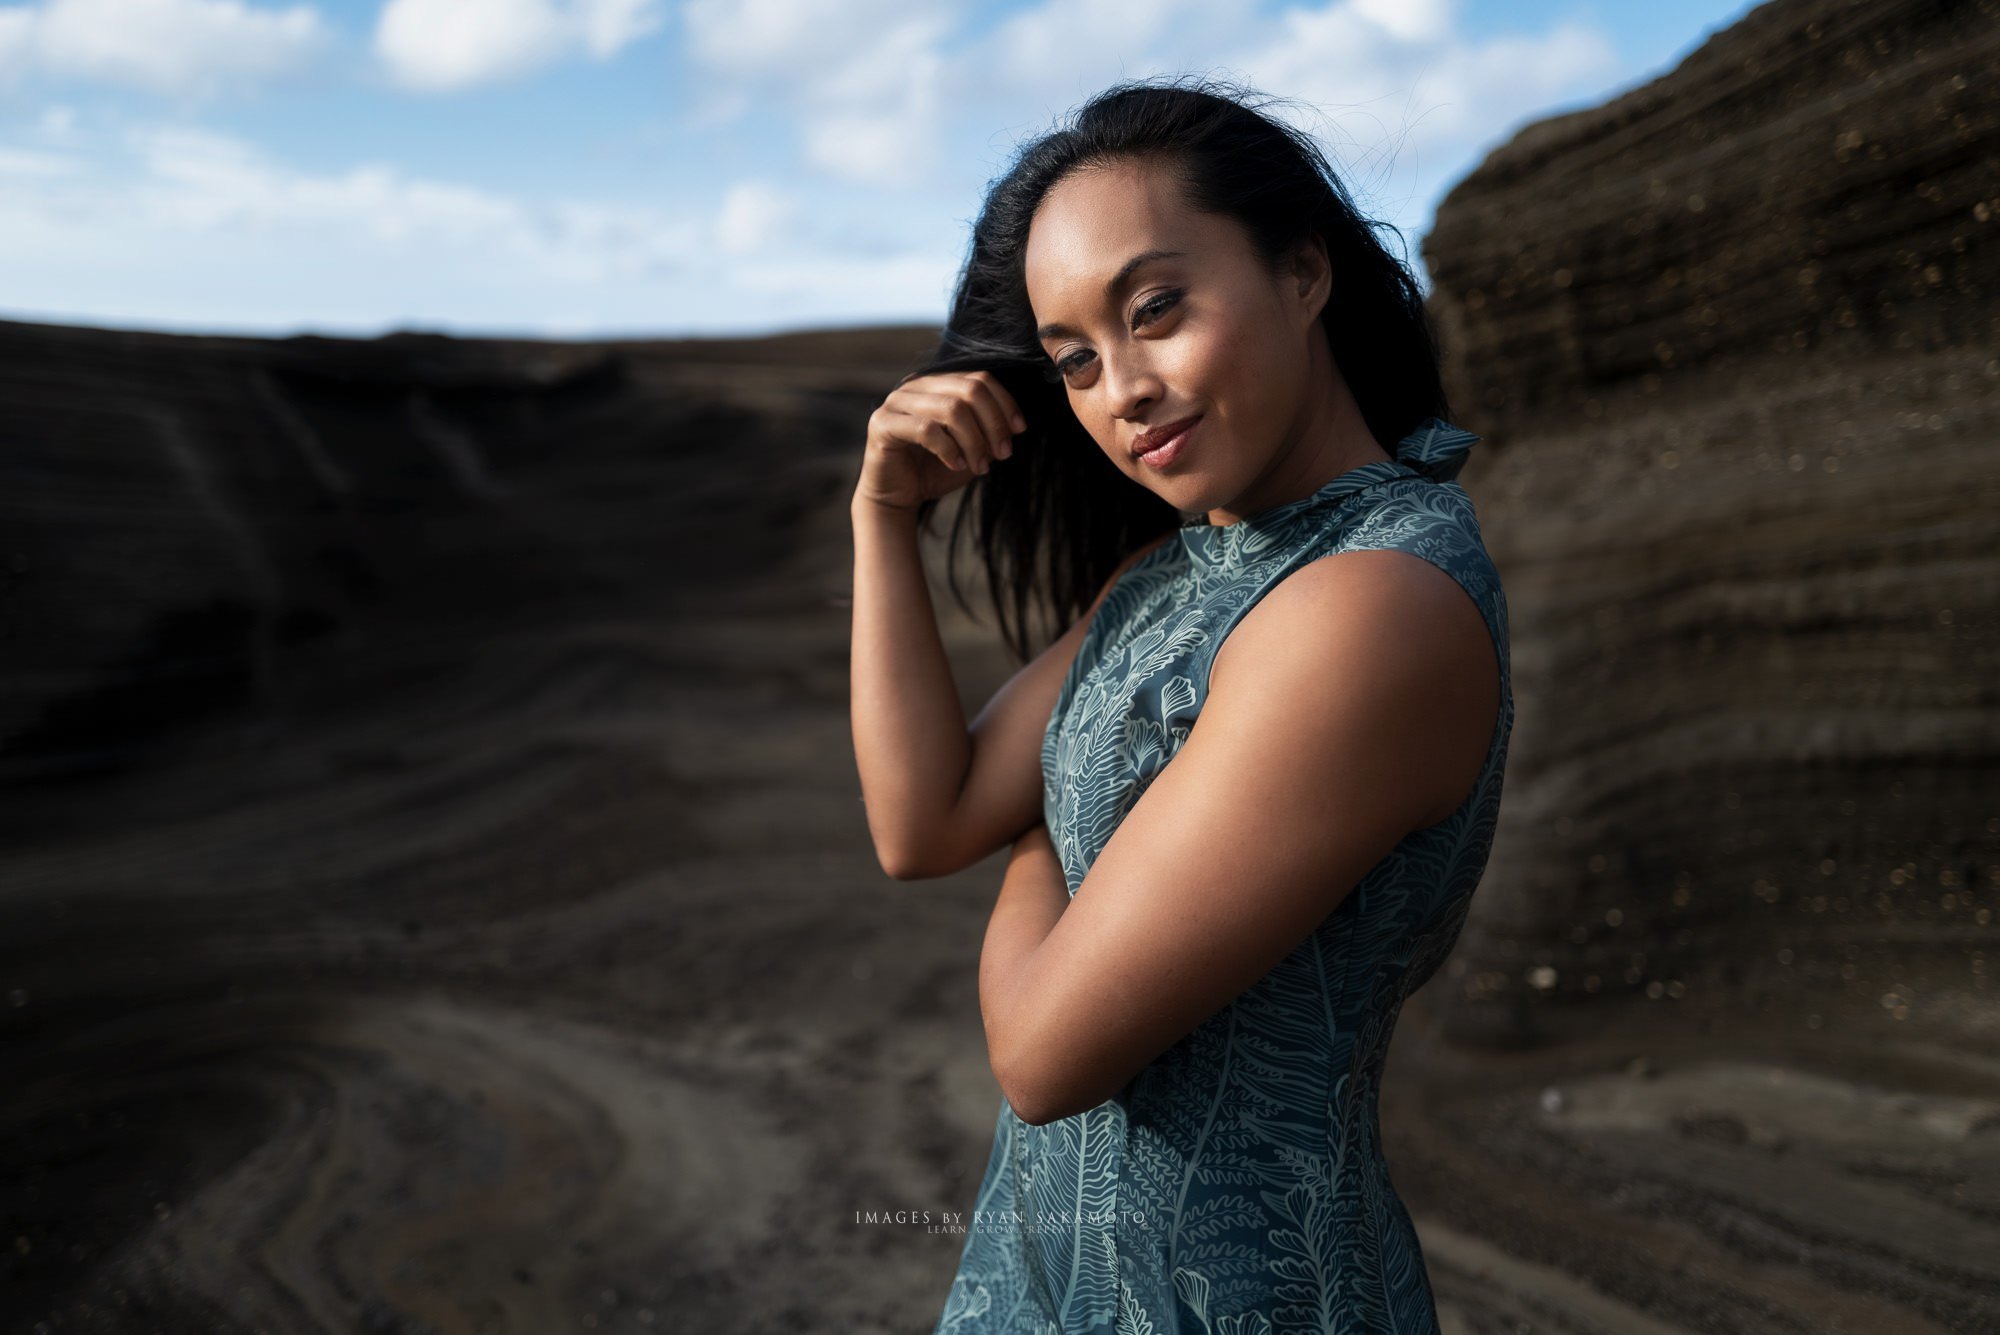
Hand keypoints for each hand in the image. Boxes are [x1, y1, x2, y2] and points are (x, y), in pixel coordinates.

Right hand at [853, 369, 1027, 511]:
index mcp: (939, 383)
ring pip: (951, 409)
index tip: (1019, 430)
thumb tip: (1014, 423)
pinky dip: (949, 449)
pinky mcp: (883, 423)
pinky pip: (926, 430)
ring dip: (974, 441)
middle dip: (993, 424)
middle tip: (1003, 454)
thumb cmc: (936, 469)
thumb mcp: (972, 448)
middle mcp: (917, 385)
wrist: (899, 496)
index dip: (1004, 403)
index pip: (979, 379)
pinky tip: (956, 464)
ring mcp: (897, 401)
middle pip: (969, 390)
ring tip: (980, 467)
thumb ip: (990, 431)